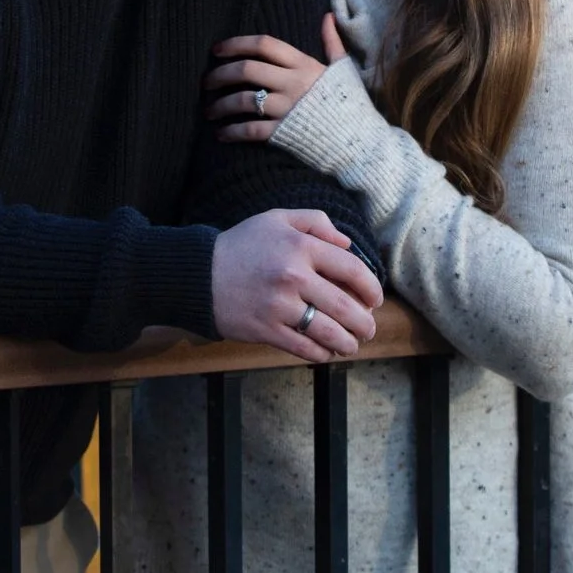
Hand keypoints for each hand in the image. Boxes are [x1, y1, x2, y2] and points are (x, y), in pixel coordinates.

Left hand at [206, 13, 349, 143]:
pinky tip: (222, 134)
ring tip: (210, 111)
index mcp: (305, 65)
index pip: (264, 45)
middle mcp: (293, 83)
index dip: (236, 44)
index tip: (217, 50)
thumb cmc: (351, 105)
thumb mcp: (343, 69)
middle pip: (246, 70)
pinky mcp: (285, 134)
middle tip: (207, 83)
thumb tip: (327, 16)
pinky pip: (250, 130)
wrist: (362, 142)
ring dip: (220, 105)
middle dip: (220, 75)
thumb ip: (332, 43)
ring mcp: (288, 109)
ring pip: (243, 100)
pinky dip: (232, 132)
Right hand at [210, 208, 383, 361]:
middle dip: (365, 323)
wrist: (197, 274)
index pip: (352, 269)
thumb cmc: (242, 245)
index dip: (371, 287)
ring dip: (348, 343)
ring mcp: (279, 306)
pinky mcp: (265, 330)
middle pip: (346, 306)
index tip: (375, 299)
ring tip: (353, 345)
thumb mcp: (277, 219)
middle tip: (369, 328)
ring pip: (328, 332)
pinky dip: (321, 353)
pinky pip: (303, 348)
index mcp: (301, 247)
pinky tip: (327, 352)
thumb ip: (316, 223)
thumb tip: (347, 244)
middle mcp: (293, 276)